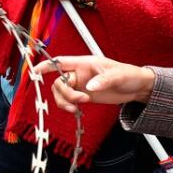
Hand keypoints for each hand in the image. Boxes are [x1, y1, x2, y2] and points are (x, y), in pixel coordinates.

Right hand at [34, 56, 155, 110]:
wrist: (137, 88)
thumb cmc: (129, 75)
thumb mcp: (118, 76)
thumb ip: (103, 80)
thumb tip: (89, 87)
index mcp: (85, 63)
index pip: (61, 62)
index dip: (46, 65)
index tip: (35, 71)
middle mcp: (79, 74)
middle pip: (59, 82)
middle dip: (65, 93)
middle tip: (80, 101)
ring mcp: (81, 85)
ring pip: (61, 93)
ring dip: (65, 102)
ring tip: (77, 109)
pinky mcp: (84, 96)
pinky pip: (69, 101)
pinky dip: (69, 107)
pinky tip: (78, 111)